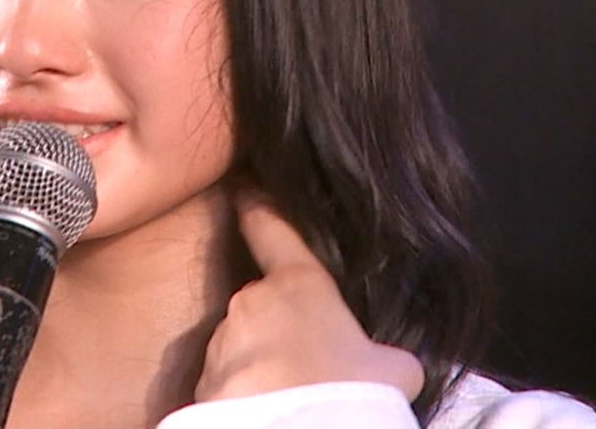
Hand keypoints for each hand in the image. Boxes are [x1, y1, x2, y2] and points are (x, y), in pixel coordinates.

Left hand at [194, 191, 423, 402]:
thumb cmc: (349, 390)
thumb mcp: (392, 369)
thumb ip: (384, 355)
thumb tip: (392, 366)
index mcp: (297, 283)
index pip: (272, 230)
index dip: (259, 208)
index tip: (245, 190)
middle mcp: (250, 302)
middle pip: (264, 306)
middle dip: (281, 329)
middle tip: (311, 364)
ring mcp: (222, 342)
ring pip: (243, 346)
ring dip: (262, 364)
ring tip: (293, 395)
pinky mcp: (203, 383)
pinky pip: (226, 382)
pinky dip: (243, 395)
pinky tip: (269, 412)